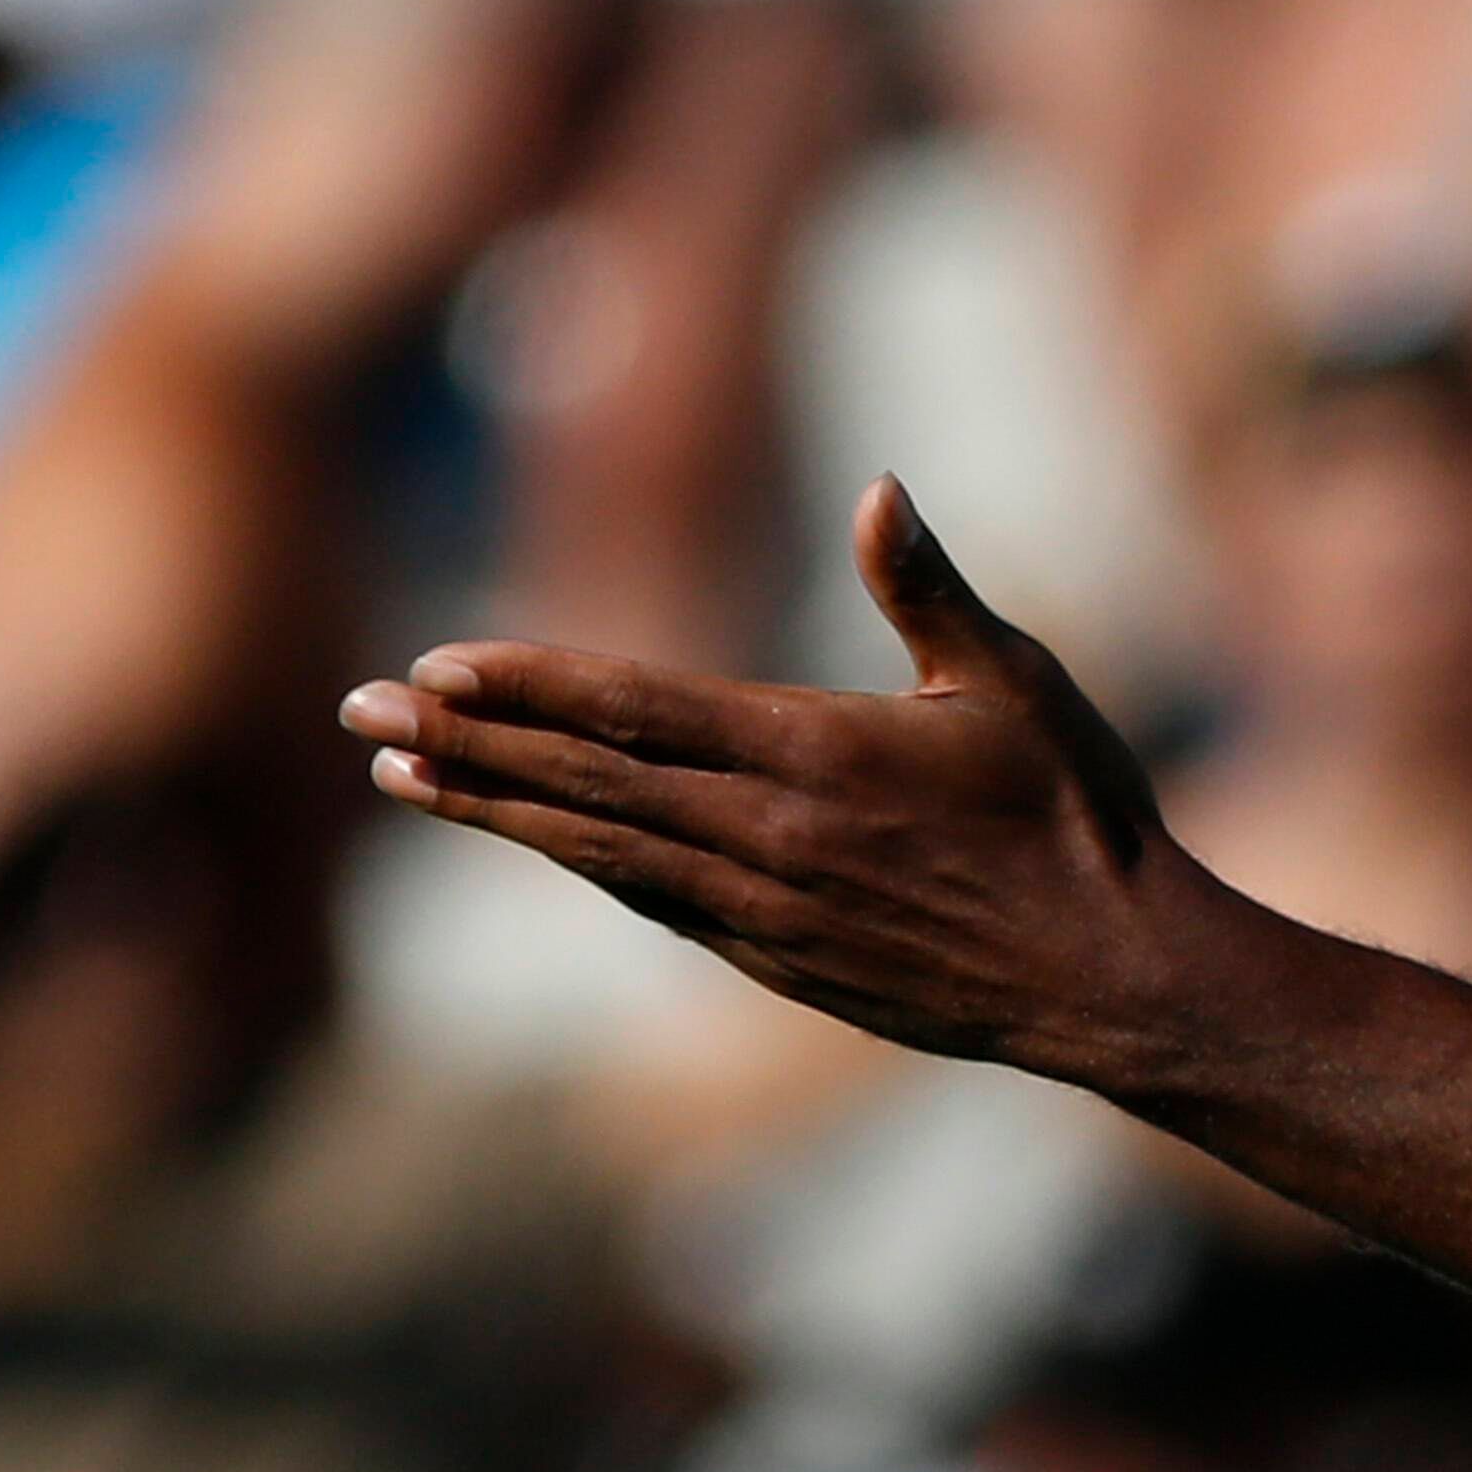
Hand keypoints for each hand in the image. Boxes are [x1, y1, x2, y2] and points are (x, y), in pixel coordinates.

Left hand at [340, 482, 1239, 1086]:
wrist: (1115, 981)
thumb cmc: (1080, 815)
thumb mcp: (1012, 682)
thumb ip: (927, 589)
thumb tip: (879, 490)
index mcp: (816, 753)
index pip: (636, 710)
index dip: (526, 688)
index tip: (434, 664)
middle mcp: (770, 838)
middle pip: (584, 782)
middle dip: (463, 744)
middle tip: (356, 710)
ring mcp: (766, 913)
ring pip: (598, 851)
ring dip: (492, 813)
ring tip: (398, 776)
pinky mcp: (780, 966)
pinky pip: (655, 903)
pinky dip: (579, 865)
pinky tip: (525, 837)